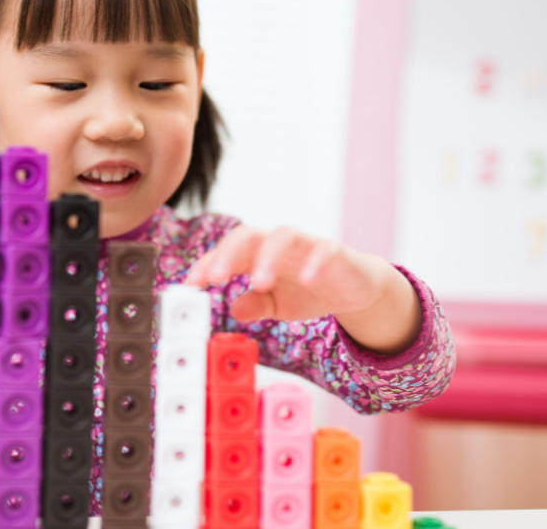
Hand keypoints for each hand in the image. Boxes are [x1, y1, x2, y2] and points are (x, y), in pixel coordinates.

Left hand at [184, 225, 421, 353]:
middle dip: (228, 254)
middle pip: (248, 235)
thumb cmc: (310, 289)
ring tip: (259, 282)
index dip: (207, 265)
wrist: (354, 288)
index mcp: (259, 255)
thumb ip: (255, 306)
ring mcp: (307, 245)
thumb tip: (235, 310)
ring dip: (268, 258)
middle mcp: (279, 245)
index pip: (227, 253)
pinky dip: (314, 262)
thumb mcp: (277, 305)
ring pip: (283, 236)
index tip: (192, 284)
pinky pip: (323, 250)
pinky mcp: (335, 252)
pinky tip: (307, 280)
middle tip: (216, 278)